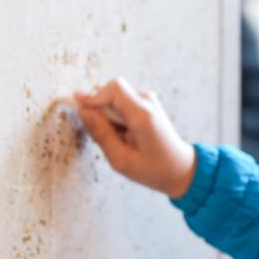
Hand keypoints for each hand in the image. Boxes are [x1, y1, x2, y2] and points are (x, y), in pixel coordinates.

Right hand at [72, 78, 196, 198]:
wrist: (180, 168)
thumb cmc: (153, 169)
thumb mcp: (121, 160)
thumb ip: (101, 134)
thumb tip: (83, 111)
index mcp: (143, 115)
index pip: (114, 89)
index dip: (93, 96)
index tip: (78, 106)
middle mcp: (147, 101)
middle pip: (111, 90)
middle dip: (98, 108)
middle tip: (99, 134)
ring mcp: (148, 100)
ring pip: (114, 96)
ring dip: (105, 113)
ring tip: (113, 138)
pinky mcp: (146, 103)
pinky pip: (120, 101)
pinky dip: (114, 115)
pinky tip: (120, 134)